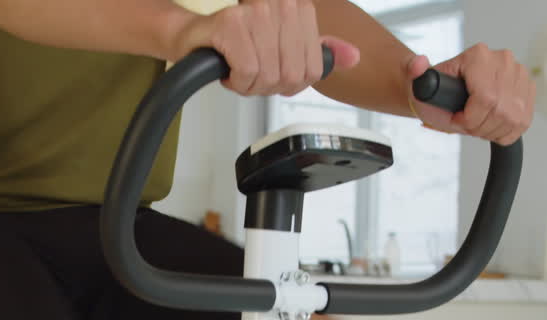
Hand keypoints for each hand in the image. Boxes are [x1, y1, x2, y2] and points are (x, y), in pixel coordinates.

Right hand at [172, 0, 360, 96]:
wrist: (193, 37)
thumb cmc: (237, 42)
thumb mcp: (285, 46)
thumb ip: (319, 50)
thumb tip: (352, 57)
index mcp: (299, 8)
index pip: (312, 69)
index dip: (289, 83)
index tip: (271, 71)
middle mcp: (281, 5)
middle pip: (290, 76)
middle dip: (267, 86)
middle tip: (251, 74)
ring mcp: (257, 12)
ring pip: (268, 75)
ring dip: (249, 85)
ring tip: (239, 70)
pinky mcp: (233, 24)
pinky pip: (247, 71)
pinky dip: (236, 81)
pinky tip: (228, 69)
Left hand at [407, 44, 534, 144]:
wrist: (449, 87)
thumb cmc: (436, 89)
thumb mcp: (420, 83)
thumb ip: (414, 72)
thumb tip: (418, 64)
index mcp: (478, 56)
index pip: (486, 99)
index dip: (470, 119)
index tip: (457, 122)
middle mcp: (503, 61)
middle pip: (501, 111)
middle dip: (480, 127)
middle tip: (465, 126)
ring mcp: (519, 74)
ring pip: (513, 118)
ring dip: (492, 131)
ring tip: (476, 126)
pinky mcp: (528, 89)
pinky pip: (523, 121)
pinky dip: (506, 132)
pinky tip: (491, 126)